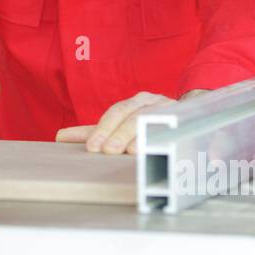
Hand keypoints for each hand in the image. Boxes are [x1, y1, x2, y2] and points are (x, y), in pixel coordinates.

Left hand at [55, 90, 192, 154]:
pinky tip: (182, 152)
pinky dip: (194, 141)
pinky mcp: (190, 123)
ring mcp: (173, 111)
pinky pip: (188, 131)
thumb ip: (93, 131)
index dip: (104, 129)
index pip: (116, 113)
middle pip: (135, 117)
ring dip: (146, 136)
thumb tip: (60, 137)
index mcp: (135, 102)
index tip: (93, 147)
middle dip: (121, 134)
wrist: (187, 112)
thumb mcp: (119, 124)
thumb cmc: (147, 120)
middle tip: (109, 151)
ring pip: (158, 121)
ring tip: (135, 151)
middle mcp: (154, 103)